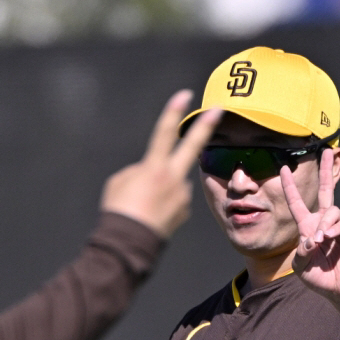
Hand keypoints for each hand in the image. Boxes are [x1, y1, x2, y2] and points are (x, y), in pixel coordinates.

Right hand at [100, 89, 222, 238]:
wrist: (129, 243)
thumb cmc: (120, 210)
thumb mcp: (121, 181)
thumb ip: (140, 169)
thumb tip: (153, 172)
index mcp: (154, 167)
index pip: (165, 133)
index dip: (174, 112)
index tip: (186, 95)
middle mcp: (173, 179)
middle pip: (192, 147)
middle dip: (205, 127)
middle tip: (219, 110)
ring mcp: (182, 196)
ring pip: (174, 180)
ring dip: (162, 187)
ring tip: (145, 204)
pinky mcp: (184, 211)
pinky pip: (175, 198)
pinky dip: (165, 202)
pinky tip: (153, 213)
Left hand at [280, 149, 339, 308]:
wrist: (339, 291)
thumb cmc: (319, 278)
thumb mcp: (301, 268)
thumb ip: (300, 254)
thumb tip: (311, 239)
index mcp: (308, 229)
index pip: (298, 205)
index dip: (291, 188)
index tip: (284, 169)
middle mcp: (324, 223)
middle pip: (326, 191)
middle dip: (326, 171)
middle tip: (326, 152)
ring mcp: (339, 227)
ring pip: (332, 210)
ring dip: (324, 223)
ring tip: (321, 240)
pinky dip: (335, 228)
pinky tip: (329, 237)